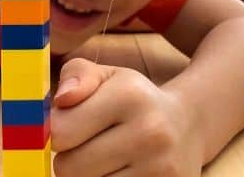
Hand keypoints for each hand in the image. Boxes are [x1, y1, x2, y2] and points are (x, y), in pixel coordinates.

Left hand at [52, 58, 203, 176]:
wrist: (187, 126)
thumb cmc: (134, 100)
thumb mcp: (108, 76)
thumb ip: (77, 76)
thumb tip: (62, 98)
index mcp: (129, 95)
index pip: (60, 131)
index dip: (56, 131)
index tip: (71, 126)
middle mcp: (149, 131)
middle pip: (68, 168)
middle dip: (70, 159)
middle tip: (88, 146)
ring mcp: (160, 168)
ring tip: (106, 160)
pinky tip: (120, 172)